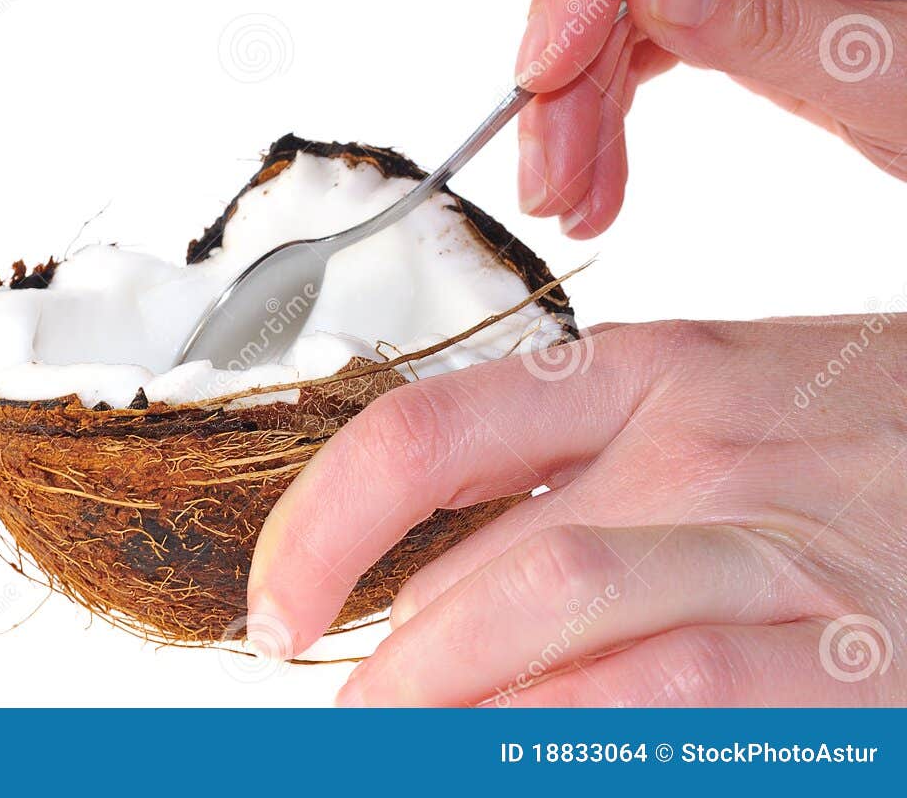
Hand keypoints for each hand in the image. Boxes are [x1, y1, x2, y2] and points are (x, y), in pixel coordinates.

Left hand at [247, 318, 906, 704]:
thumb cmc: (875, 436)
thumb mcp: (724, 405)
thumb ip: (581, 471)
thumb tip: (423, 578)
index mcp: (651, 373)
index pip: (423, 439)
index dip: (318, 531)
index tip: (275, 609)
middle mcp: (708, 450)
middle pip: (485, 571)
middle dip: (392, 675)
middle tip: (355, 721)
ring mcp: (786, 555)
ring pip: (559, 628)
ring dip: (455, 712)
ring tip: (405, 744)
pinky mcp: (854, 658)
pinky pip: (674, 707)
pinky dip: (578, 741)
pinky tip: (538, 750)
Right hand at [515, 0, 906, 237]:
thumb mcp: (899, 72)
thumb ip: (776, 24)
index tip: (543, 68)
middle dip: (569, 69)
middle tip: (545, 173)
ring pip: (620, 7)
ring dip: (578, 107)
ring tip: (568, 197)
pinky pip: (647, 40)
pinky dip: (611, 111)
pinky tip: (599, 176)